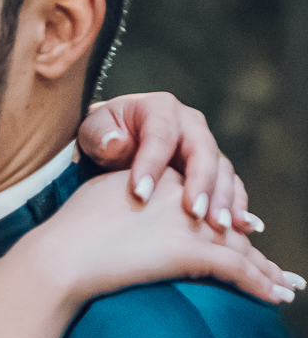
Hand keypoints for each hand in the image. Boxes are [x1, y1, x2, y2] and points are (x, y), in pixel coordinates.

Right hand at [17, 169, 303, 306]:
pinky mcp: (194, 252)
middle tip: (282, 268)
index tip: (244, 232)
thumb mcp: (101, 196)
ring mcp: (192, 225)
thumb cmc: (69, 231)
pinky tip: (278, 297)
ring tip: (289, 286)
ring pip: (243, 249)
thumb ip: (124, 196)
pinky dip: (263, 285)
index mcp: (165, 180)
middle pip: (231, 224)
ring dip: (270, 271)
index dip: (229, 217)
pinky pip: (239, 271)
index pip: (207, 198)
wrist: (63, 253)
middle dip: (256, 247)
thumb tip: (130, 205)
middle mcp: (185, 197)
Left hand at [79, 92, 260, 234]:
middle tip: (195, 214)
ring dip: (224, 200)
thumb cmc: (102, 136)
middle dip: (201, 184)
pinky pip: (232, 187)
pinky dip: (238, 207)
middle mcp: (190, 125)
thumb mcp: (93, 130)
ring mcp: (205, 147)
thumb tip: (115, 142)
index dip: (152, 165)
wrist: (115, 142)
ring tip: (220, 227)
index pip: (160, 136)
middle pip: (203, 152)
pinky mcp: (214, 170)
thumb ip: (100, 135)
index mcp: (160, 109)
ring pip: (223, 171)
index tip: (140, 196)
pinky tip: (245, 228)